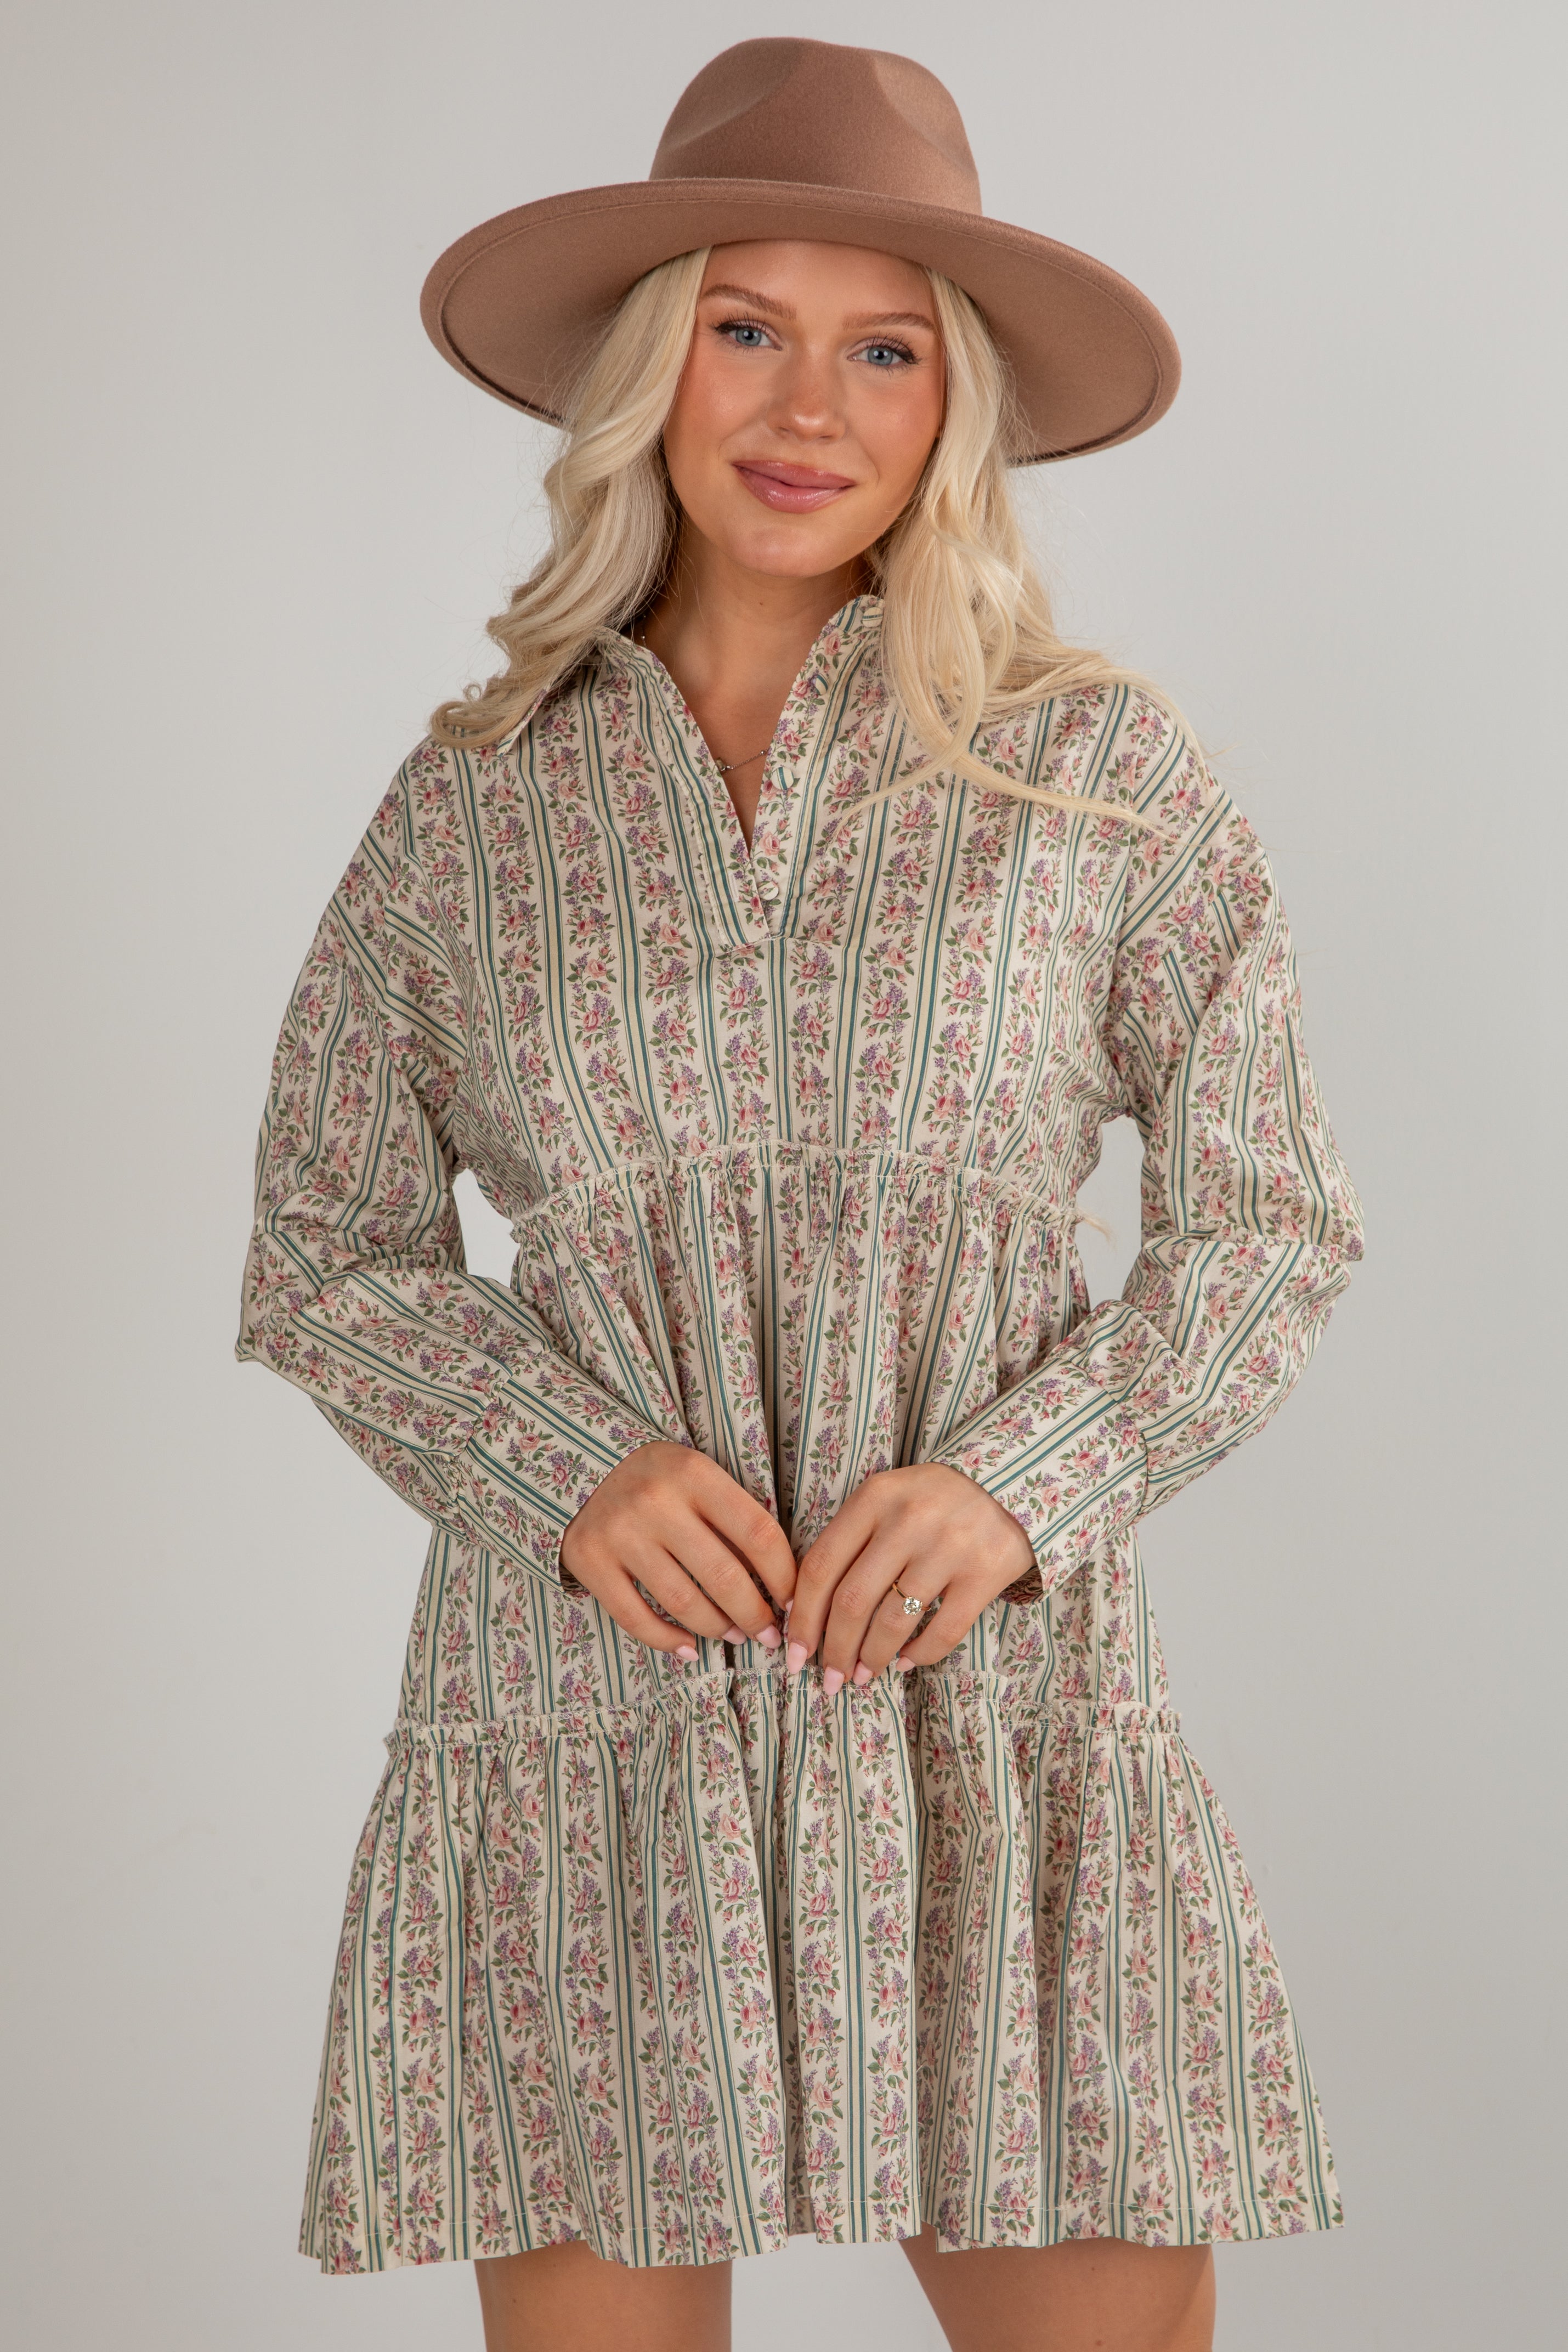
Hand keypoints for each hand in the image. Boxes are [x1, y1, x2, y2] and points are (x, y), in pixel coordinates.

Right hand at [559, 1440, 794, 1657]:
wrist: (583, 1465)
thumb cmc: (659, 1477)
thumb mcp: (698, 1476)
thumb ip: (733, 1514)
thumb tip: (780, 1581)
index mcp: (694, 1473)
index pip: (757, 1533)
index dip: (784, 1577)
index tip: (795, 1603)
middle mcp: (656, 1502)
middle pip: (723, 1576)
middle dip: (755, 1615)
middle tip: (769, 1635)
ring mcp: (619, 1533)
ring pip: (683, 1602)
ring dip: (717, 1629)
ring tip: (734, 1636)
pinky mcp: (589, 1560)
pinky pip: (635, 1617)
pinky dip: (666, 1640)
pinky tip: (688, 1648)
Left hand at [785, 1464, 1034, 1688]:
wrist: (1006, 1485)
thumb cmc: (929, 1501)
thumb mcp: (885, 1501)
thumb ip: (848, 1541)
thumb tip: (802, 1609)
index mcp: (874, 1498)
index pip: (821, 1567)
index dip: (802, 1617)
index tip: (794, 1651)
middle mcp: (909, 1520)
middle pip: (852, 1600)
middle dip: (835, 1650)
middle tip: (830, 1679)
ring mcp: (949, 1547)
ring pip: (894, 1622)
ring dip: (872, 1658)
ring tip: (863, 1675)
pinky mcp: (984, 1573)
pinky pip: (943, 1631)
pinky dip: (919, 1656)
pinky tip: (904, 1662)